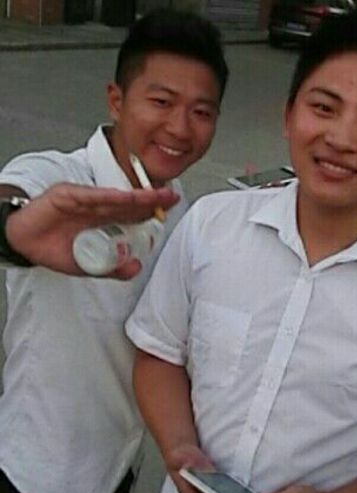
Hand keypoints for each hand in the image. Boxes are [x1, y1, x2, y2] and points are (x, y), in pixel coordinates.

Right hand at [5, 182, 178, 277]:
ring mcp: (83, 200)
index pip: (133, 213)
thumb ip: (113, 268)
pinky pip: (89, 196)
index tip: (170, 208)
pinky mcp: (66, 196)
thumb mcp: (90, 265)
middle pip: (129, 202)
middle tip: (171, 197)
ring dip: (135, 197)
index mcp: (104, 220)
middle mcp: (97, 207)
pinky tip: (123, 197)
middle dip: (151, 200)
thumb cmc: (54, 248)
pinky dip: (105, 197)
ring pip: (113, 197)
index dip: (151, 210)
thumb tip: (136, 269)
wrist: (23, 243)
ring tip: (154, 197)